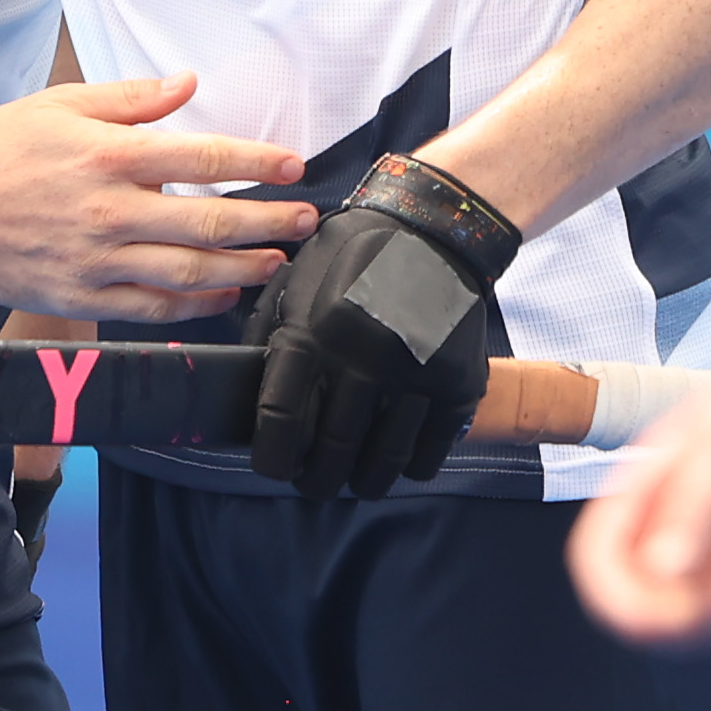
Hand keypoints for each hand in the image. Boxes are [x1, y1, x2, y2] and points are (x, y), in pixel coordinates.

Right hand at [0, 74, 307, 320]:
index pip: (204, 157)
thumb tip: (189, 84)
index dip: (257, 160)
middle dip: (268, 221)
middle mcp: (111, 209)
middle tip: (305, 220)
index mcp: (111, 155)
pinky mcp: (82, 295)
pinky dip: (195, 307)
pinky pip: (152, 308)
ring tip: (275, 261)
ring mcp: (98, 258)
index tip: (292, 164)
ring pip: (189, 271)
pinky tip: (222, 297)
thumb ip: (132, 99)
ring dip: (242, 268)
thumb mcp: (63, 104)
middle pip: (209, 220)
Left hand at [246, 159, 516, 498]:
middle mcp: (364, 359)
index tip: (278, 467)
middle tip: (315, 482)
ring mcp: (415, 375)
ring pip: (382, 464)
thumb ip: (269, 341)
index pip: (282, 423)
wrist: (434, 228)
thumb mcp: (293, 284)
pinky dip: (410, 466)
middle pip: (332, 454)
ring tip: (356, 479)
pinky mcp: (458, 384)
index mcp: (314, 334)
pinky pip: (429, 453)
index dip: (274, 459)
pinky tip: (398, 458)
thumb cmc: (350, 258)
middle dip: (316, 480)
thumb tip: (252, 405)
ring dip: (364, 481)